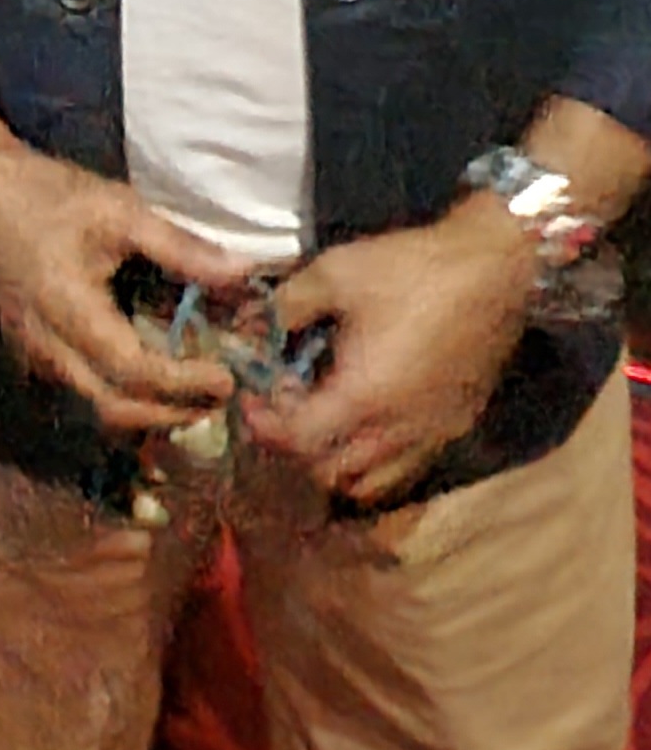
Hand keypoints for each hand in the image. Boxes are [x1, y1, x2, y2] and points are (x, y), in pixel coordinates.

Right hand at [0, 143, 254, 434]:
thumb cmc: (45, 195)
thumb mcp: (117, 210)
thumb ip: (180, 247)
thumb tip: (242, 273)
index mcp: (68, 312)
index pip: (134, 372)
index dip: (184, 384)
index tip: (227, 378)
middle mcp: (46, 348)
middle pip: (115, 409)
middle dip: (172, 412)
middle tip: (219, 397)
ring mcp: (32, 355)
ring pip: (95, 408)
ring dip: (147, 413)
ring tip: (192, 395)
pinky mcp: (28, 352)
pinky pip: (79, 394)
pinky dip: (121, 400)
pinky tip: (149, 381)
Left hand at [238, 194, 537, 505]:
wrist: (497, 267)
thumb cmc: (412, 269)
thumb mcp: (334, 274)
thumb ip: (285, 307)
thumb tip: (253, 329)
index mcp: (363, 398)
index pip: (297, 441)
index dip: (265, 423)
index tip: (252, 396)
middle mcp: (398, 432)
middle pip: (328, 472)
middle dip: (295, 444)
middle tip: (286, 403)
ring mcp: (432, 436)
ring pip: (369, 481)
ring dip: (335, 459)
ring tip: (326, 415)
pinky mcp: (455, 427)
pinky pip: (404, 468)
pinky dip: (375, 459)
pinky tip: (368, 416)